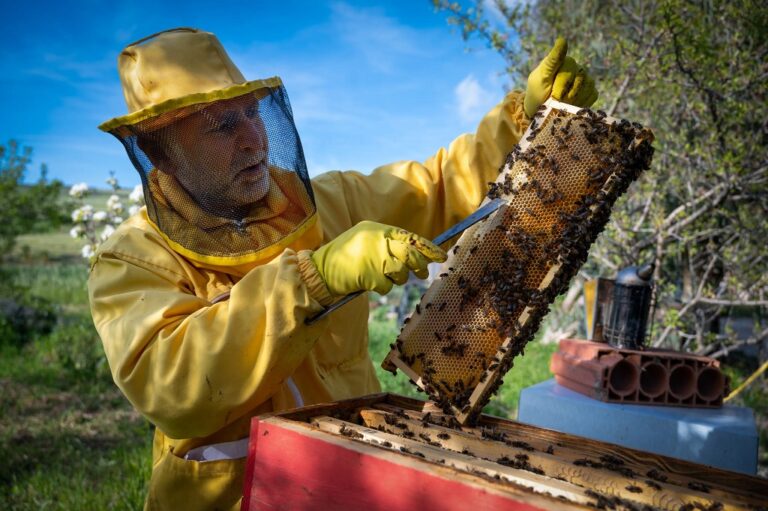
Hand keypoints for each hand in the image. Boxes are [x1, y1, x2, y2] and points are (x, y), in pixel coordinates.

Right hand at [311, 221, 446, 295]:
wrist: (320, 271)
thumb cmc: (345, 257)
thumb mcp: (365, 240)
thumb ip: (388, 243)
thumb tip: (416, 255)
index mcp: (377, 229)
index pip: (409, 237)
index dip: (428, 248)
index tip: (441, 256)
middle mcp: (377, 239)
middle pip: (410, 254)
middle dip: (419, 266)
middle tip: (422, 273)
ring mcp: (373, 257)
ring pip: (401, 271)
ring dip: (397, 279)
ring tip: (382, 276)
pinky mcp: (370, 274)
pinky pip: (388, 286)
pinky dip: (382, 288)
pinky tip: (369, 283)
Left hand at [524, 37, 597, 117]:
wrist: (541, 114)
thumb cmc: (537, 94)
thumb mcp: (540, 78)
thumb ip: (552, 60)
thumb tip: (562, 39)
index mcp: (562, 61)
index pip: (569, 64)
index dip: (562, 82)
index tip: (554, 92)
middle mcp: (576, 68)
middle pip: (579, 77)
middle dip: (565, 92)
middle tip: (554, 99)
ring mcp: (585, 79)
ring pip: (587, 86)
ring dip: (572, 99)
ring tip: (561, 103)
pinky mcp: (591, 91)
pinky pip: (592, 94)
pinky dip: (581, 103)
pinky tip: (571, 106)